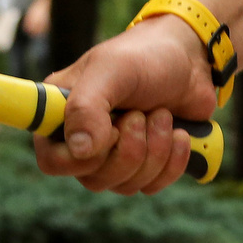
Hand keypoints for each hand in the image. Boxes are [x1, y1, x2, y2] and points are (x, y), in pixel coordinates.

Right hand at [34, 16, 218, 195]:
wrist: (190, 59)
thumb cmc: (144, 56)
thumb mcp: (111, 70)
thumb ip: (86, 106)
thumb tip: (80, 149)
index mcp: (61, 113)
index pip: (51, 160)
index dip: (84, 156)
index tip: (111, 128)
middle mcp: (82, 138)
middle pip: (93, 179)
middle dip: (129, 149)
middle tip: (141, 114)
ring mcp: (113, 155)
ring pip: (125, 185)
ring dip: (154, 150)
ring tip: (162, 114)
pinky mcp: (144, 165)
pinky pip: (152, 186)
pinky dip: (172, 161)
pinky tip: (179, 133)